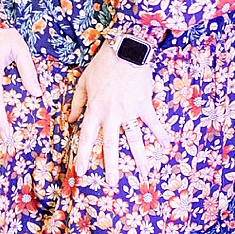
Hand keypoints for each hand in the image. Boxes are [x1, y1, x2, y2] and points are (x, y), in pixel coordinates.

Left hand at [67, 38, 166, 188]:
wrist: (125, 50)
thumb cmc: (102, 65)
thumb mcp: (84, 82)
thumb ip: (77, 103)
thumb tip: (69, 120)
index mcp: (95, 109)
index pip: (86, 137)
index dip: (83, 155)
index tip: (80, 171)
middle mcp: (111, 114)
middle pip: (110, 144)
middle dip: (111, 165)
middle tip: (112, 183)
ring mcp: (129, 111)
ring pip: (134, 138)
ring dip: (139, 157)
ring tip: (144, 173)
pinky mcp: (145, 105)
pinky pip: (153, 122)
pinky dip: (159, 133)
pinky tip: (165, 146)